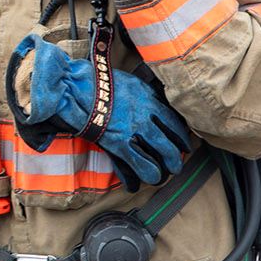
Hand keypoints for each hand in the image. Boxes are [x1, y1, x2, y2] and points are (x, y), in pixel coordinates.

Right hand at [6, 34, 191, 190]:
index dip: (182, 137)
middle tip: (176, 162)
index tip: (183, 143)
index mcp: (150, 99)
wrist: (76, 86)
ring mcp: (134, 131)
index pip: (175, 123)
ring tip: (164, 173)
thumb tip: (156, 104)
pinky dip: (145, 175)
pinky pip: (140, 165)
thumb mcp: (130, 81)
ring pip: (163, 156)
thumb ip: (146, 95)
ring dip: (166, 168)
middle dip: (176, 157)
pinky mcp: (119, 143)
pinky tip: (144, 179)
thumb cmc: (99, 81)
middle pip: (172, 142)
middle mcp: (147, 116)